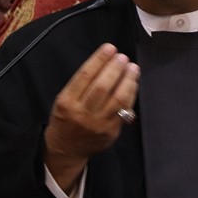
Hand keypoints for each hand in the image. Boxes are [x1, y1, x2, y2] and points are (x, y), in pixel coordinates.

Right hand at [44, 43, 138, 191]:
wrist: (66, 149)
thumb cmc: (65, 120)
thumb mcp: (63, 100)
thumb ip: (82, 84)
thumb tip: (106, 63)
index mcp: (67, 102)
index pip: (85, 75)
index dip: (99, 59)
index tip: (109, 48)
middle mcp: (82, 113)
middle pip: (102, 86)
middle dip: (115, 68)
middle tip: (123, 57)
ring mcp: (98, 123)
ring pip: (117, 99)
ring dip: (127, 80)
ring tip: (132, 68)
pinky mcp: (111, 131)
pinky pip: (124, 110)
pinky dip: (131, 95)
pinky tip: (133, 84)